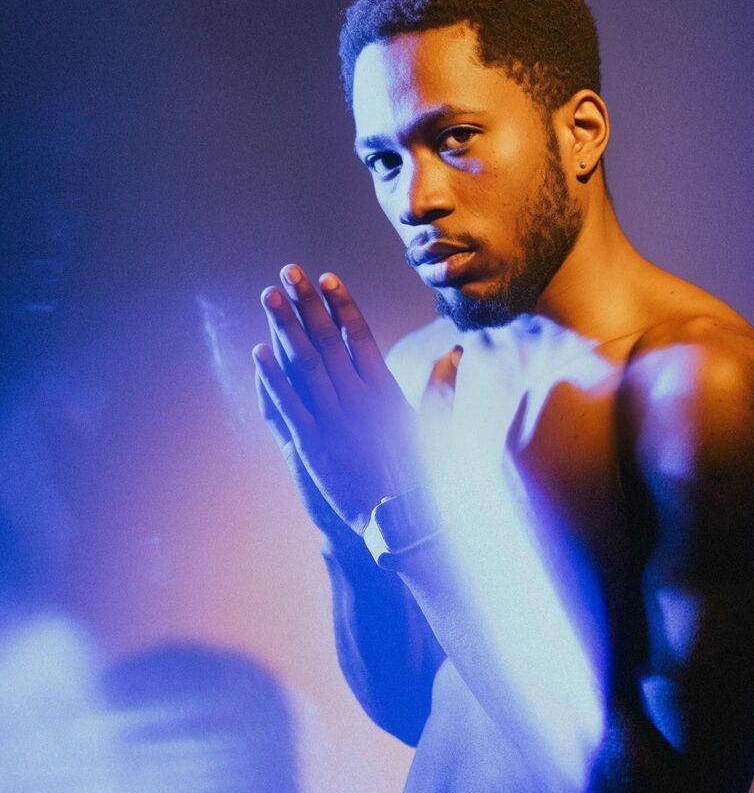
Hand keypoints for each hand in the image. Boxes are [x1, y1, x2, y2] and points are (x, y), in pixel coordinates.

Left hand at [253, 264, 461, 537]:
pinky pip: (288, 404)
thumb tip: (456, 351)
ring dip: (284, 328)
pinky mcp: (312, 445)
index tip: (327, 278)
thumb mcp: (438, 425)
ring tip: (269, 297)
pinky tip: (259, 351)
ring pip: (303, 365)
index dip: (342, 305)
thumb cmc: (424, 475)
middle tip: (289, 272)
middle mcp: (358, 399)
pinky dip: (273, 377)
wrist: (405, 521)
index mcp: (387, 391)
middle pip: (327, 341)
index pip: (361, 336)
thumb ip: (442, 385)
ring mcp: (332, 420)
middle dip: (306, 304)